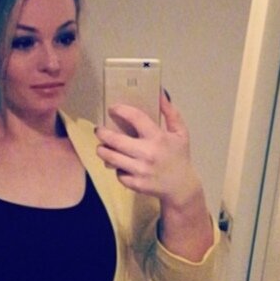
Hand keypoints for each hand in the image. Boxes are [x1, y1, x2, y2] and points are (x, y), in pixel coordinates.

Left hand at [96, 93, 213, 259]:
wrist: (181, 187)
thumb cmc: (179, 156)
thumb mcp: (181, 133)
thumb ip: (171, 113)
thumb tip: (160, 93)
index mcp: (158, 138)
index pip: (136, 118)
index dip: (122, 110)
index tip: (112, 108)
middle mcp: (148, 153)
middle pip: (116, 140)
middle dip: (102, 134)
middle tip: (98, 130)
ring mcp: (140, 170)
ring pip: (111, 158)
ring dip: (103, 151)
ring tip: (101, 147)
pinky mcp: (135, 184)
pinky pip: (118, 173)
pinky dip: (116, 168)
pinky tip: (119, 164)